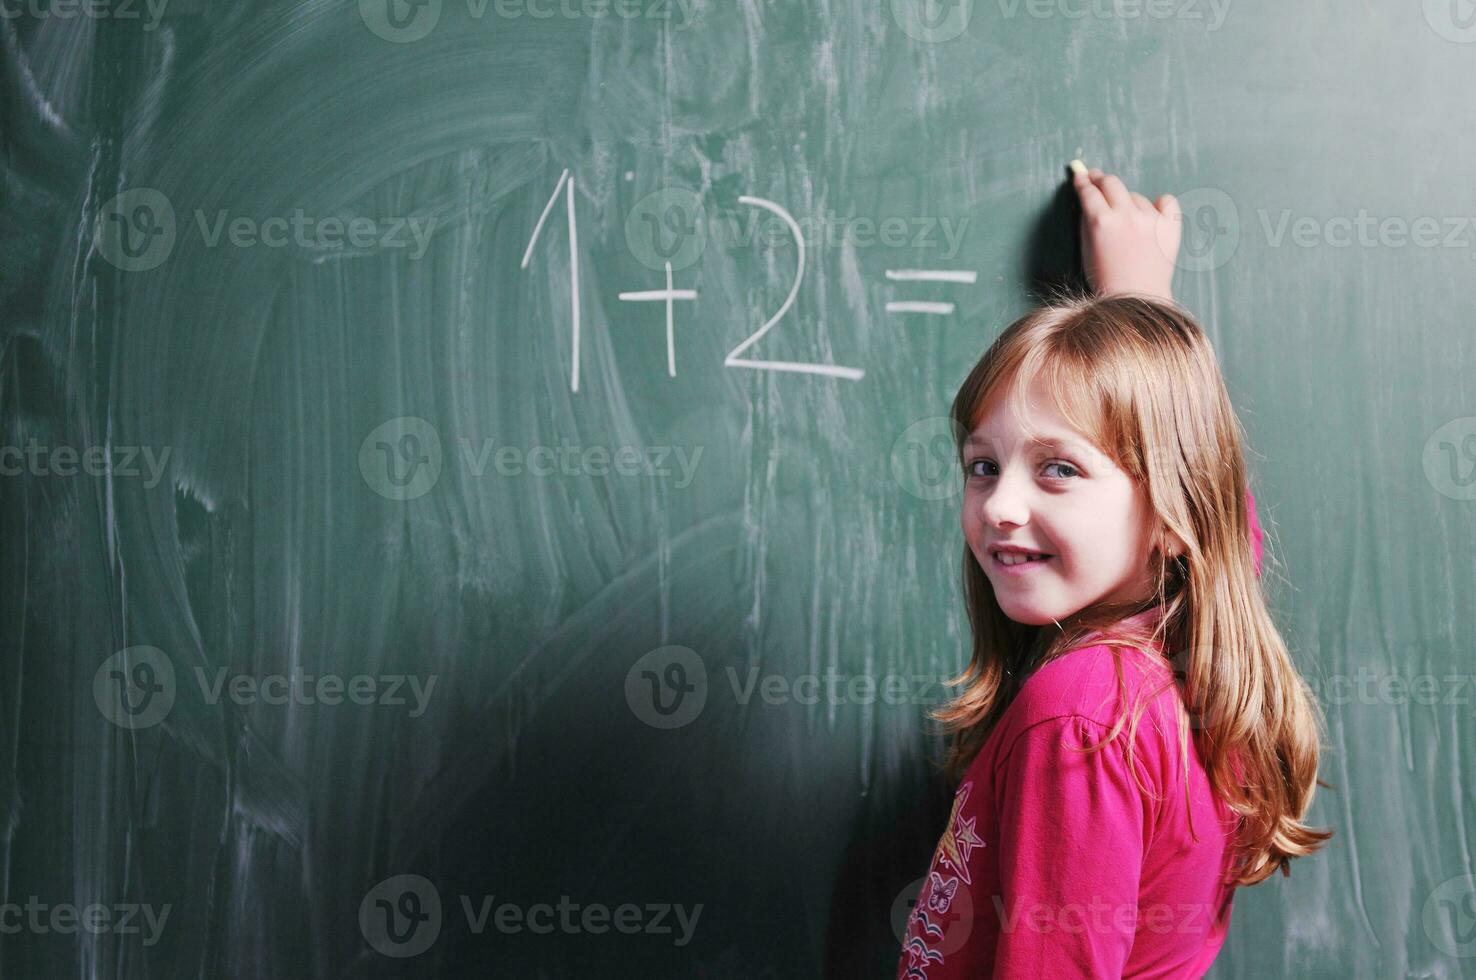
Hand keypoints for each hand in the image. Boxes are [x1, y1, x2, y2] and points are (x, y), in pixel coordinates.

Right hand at [1072, 166, 1180, 302]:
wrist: (1138, 298)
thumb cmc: (1107, 279)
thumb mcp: (1086, 250)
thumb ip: (1086, 221)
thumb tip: (1088, 199)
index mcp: (1101, 222)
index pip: (1089, 192)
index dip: (1083, 181)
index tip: (1081, 176)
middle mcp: (1126, 216)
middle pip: (1111, 183)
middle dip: (1100, 179)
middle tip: (1097, 178)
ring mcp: (1150, 219)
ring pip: (1135, 196)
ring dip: (1127, 202)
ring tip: (1125, 224)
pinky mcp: (1170, 225)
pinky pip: (1165, 201)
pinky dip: (1158, 205)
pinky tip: (1152, 214)